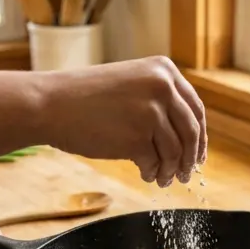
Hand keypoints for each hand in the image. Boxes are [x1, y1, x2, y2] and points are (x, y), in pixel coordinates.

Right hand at [41, 57, 206, 187]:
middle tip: (187, 173)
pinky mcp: (137, 137)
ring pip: (176, 150)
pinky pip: (156, 162)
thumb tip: (186, 134)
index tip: (199, 152)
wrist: (49, 104)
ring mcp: (151, 111)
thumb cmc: (85, 97)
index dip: (200, 134)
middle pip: (192, 130)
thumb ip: (159, 99)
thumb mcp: (132, 83)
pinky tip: (147, 175)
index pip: (195, 107)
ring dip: (172, 169)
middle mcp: (163, 86)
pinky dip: (154, 172)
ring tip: (163, 178)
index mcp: (165, 70)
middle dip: (191, 156)